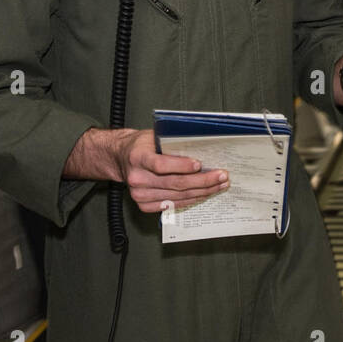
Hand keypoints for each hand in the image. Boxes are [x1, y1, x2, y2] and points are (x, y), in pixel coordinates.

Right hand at [112, 129, 229, 213]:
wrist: (121, 158)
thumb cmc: (141, 145)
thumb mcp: (153, 136)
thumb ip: (172, 142)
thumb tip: (202, 145)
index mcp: (138, 157)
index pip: (161, 165)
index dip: (182, 166)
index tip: (200, 164)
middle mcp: (137, 178)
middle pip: (175, 183)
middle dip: (203, 181)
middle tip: (221, 176)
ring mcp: (140, 194)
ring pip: (177, 196)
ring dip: (202, 192)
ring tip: (219, 185)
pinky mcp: (144, 205)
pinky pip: (173, 205)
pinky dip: (191, 200)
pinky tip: (204, 194)